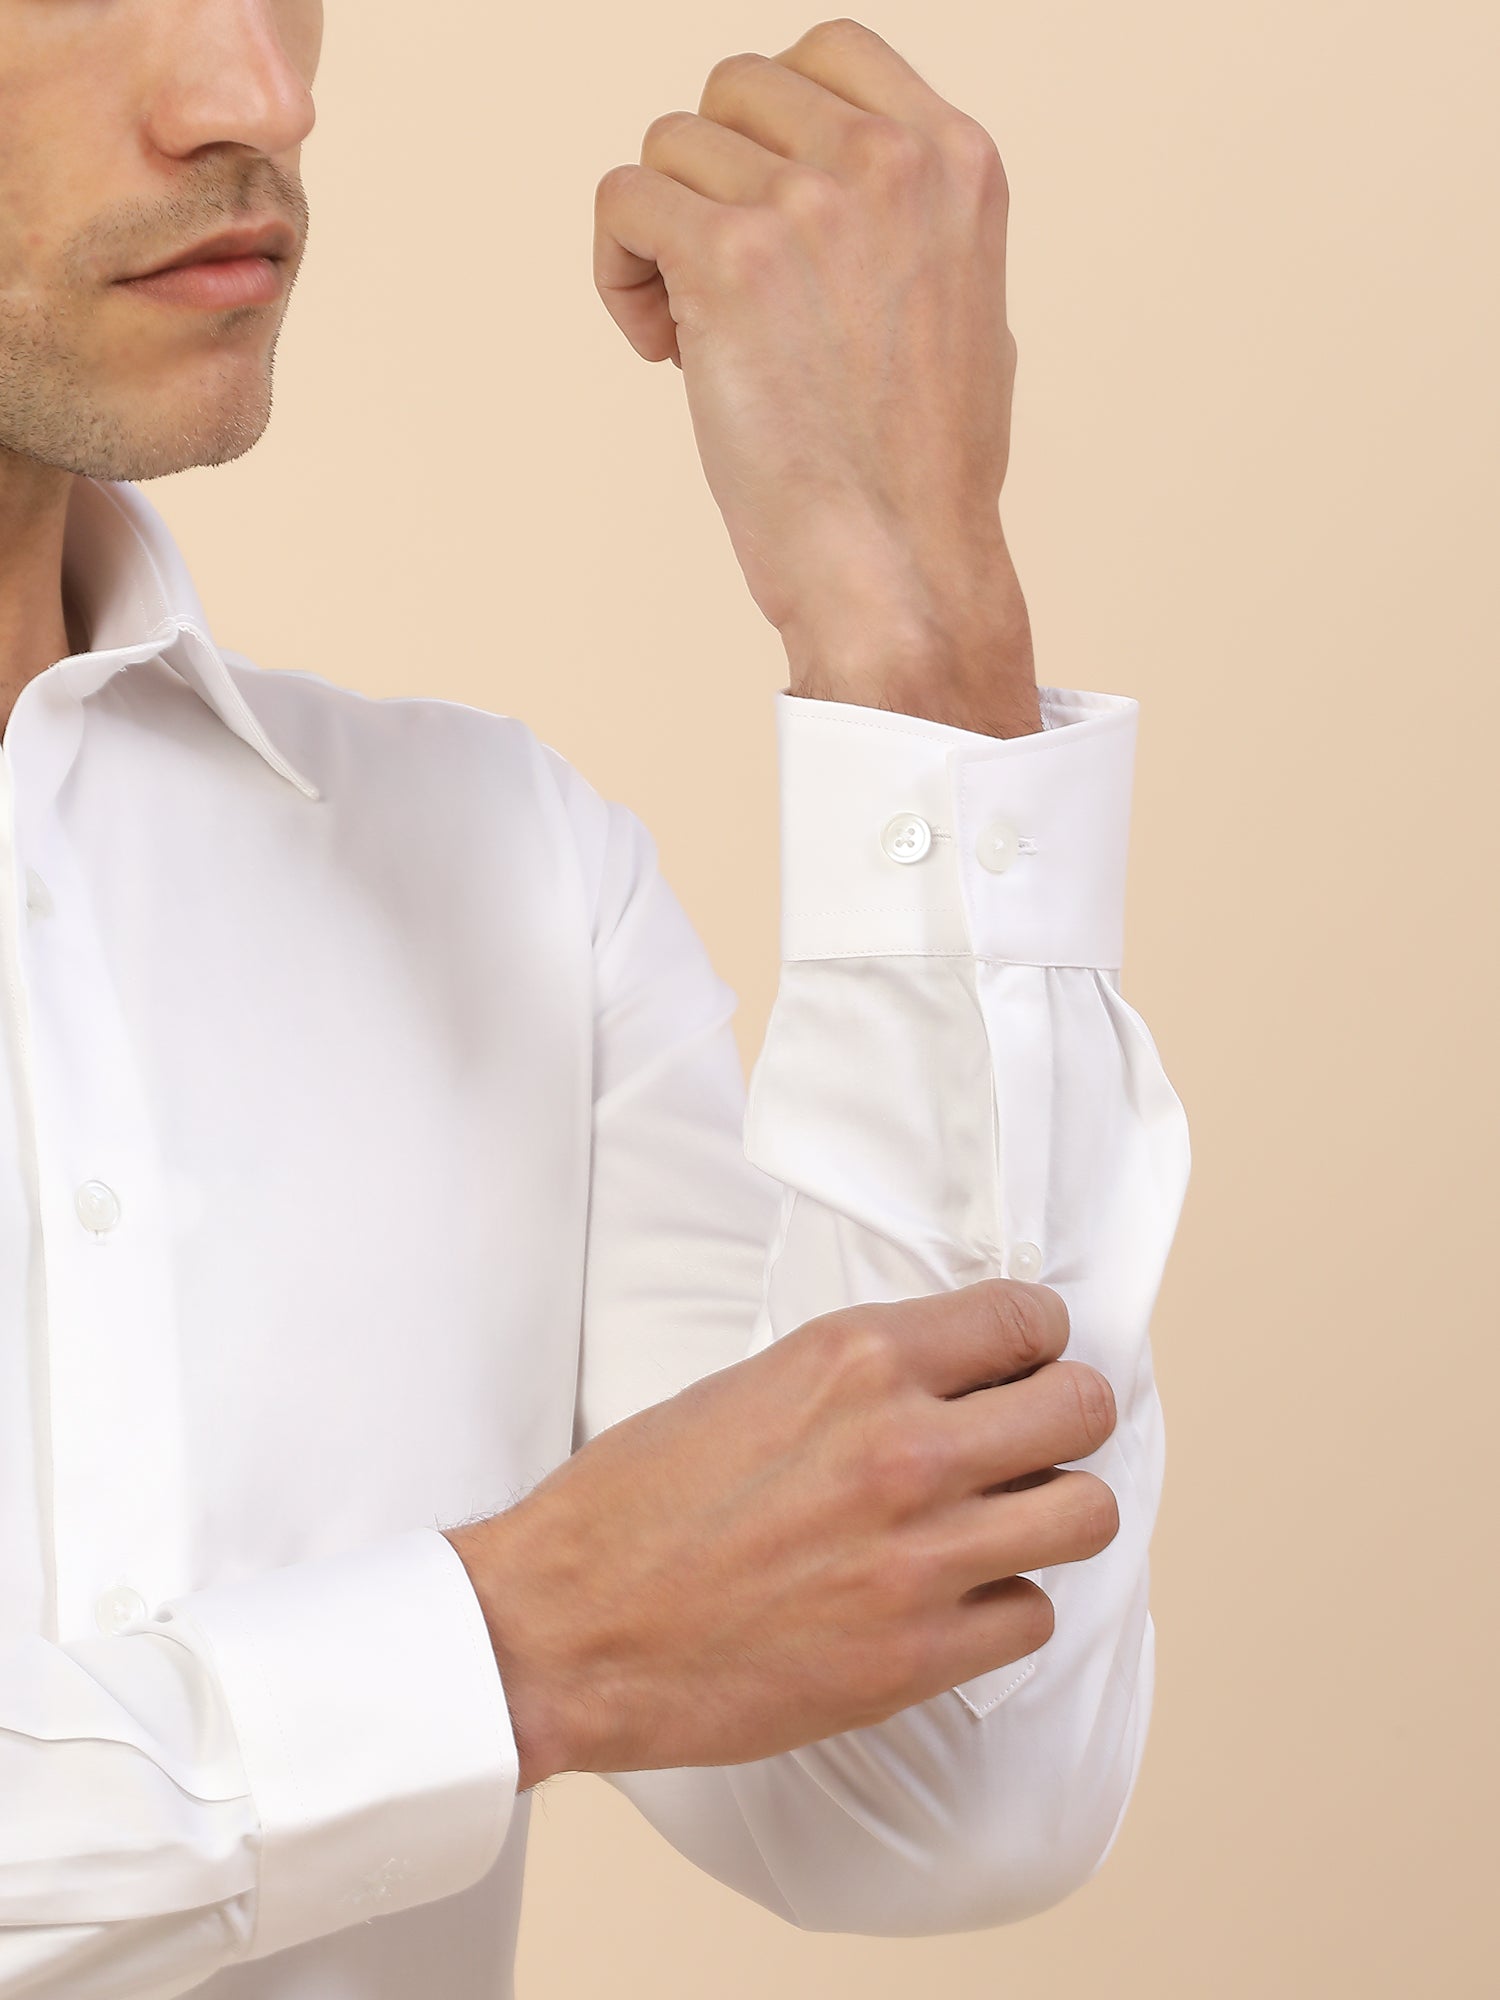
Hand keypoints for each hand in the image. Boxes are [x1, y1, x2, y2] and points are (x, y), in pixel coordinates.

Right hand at [443, 1277, 1117, 1789]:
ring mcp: (920, 1555)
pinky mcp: (916, 1656)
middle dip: (1064, 1417)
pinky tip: (952, 1598)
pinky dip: (1003, 1607)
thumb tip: (950, 1381)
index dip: (1035, 1339)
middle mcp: (904, 1445)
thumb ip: (861, 1377)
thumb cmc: (635, 1505)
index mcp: (857, 1358)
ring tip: (1004, 1519)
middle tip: (1029, 1439)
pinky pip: (1033, 1615)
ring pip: (1086, 1514)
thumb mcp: (751, 1384)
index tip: (1024, 1360)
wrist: (566, 1627)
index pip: (1025, 1317)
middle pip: (1083, 1406)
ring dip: (1052, 1512)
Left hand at [592, 17, 1035, 727]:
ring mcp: (807, 203)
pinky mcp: (727, 258)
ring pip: (670, 148)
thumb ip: (906, 219)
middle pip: (735, 90)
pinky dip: (619, 273)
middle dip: (714, 181)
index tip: (765, 207)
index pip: (829, 51)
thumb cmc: (923, 472)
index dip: (772, 124)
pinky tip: (661, 347)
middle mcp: (886, 160)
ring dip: (662, 238)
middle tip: (727, 287)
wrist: (899, 563)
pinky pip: (622, 201)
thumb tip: (834, 187)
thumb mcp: (964, 304)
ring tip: (696, 336)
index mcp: (955, 158)